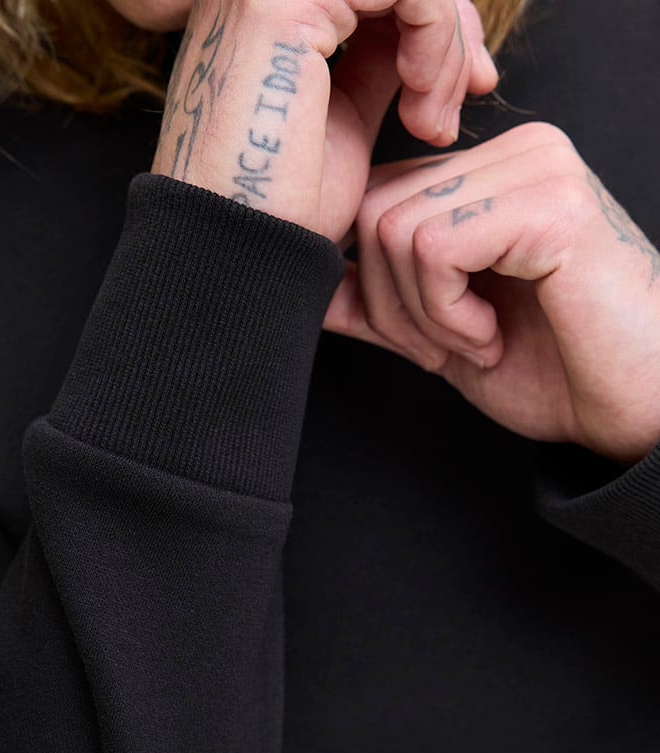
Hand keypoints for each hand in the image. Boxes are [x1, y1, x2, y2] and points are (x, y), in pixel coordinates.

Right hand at [151, 0, 497, 239]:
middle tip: (469, 95)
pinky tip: (420, 98)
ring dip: (444, 41)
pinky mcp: (276, 2)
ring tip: (434, 118)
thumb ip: (377, 65)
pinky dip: (432, 36)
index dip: (439, 20)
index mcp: (275, 15)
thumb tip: (425, 35)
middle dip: (452, 26)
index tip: (474, 84)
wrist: (246, 251)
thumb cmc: (285, 210)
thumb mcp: (347, 122)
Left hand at [323, 122, 659, 463]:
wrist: (630, 412)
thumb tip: (311, 288)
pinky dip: (447, 313)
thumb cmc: (554, 372)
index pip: (376, 201)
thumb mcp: (442, 337)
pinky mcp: (550, 202)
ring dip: (423, 314)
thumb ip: (379, 305)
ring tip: (480, 341)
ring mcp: (536, 168)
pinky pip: (435, 247)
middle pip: (374, 210)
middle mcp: (515, 152)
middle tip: (450, 347)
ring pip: (395, 229)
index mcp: (491, 173)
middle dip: (392, 304)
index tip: (429, 338)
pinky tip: (493, 336)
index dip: (376, 284)